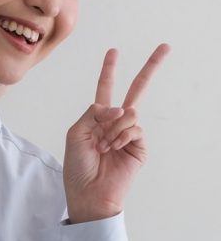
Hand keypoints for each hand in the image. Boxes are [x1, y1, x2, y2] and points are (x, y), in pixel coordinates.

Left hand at [63, 44, 170, 224]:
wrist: (89, 193)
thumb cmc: (78, 168)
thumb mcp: (76, 135)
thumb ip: (92, 114)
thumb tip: (117, 107)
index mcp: (96, 120)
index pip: (105, 90)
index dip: (109, 71)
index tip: (113, 52)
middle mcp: (114, 124)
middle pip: (135, 91)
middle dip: (149, 68)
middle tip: (164, 47)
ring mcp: (128, 134)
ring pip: (129, 113)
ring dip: (113, 128)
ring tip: (102, 147)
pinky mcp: (139, 146)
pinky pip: (134, 128)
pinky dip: (121, 136)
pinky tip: (112, 149)